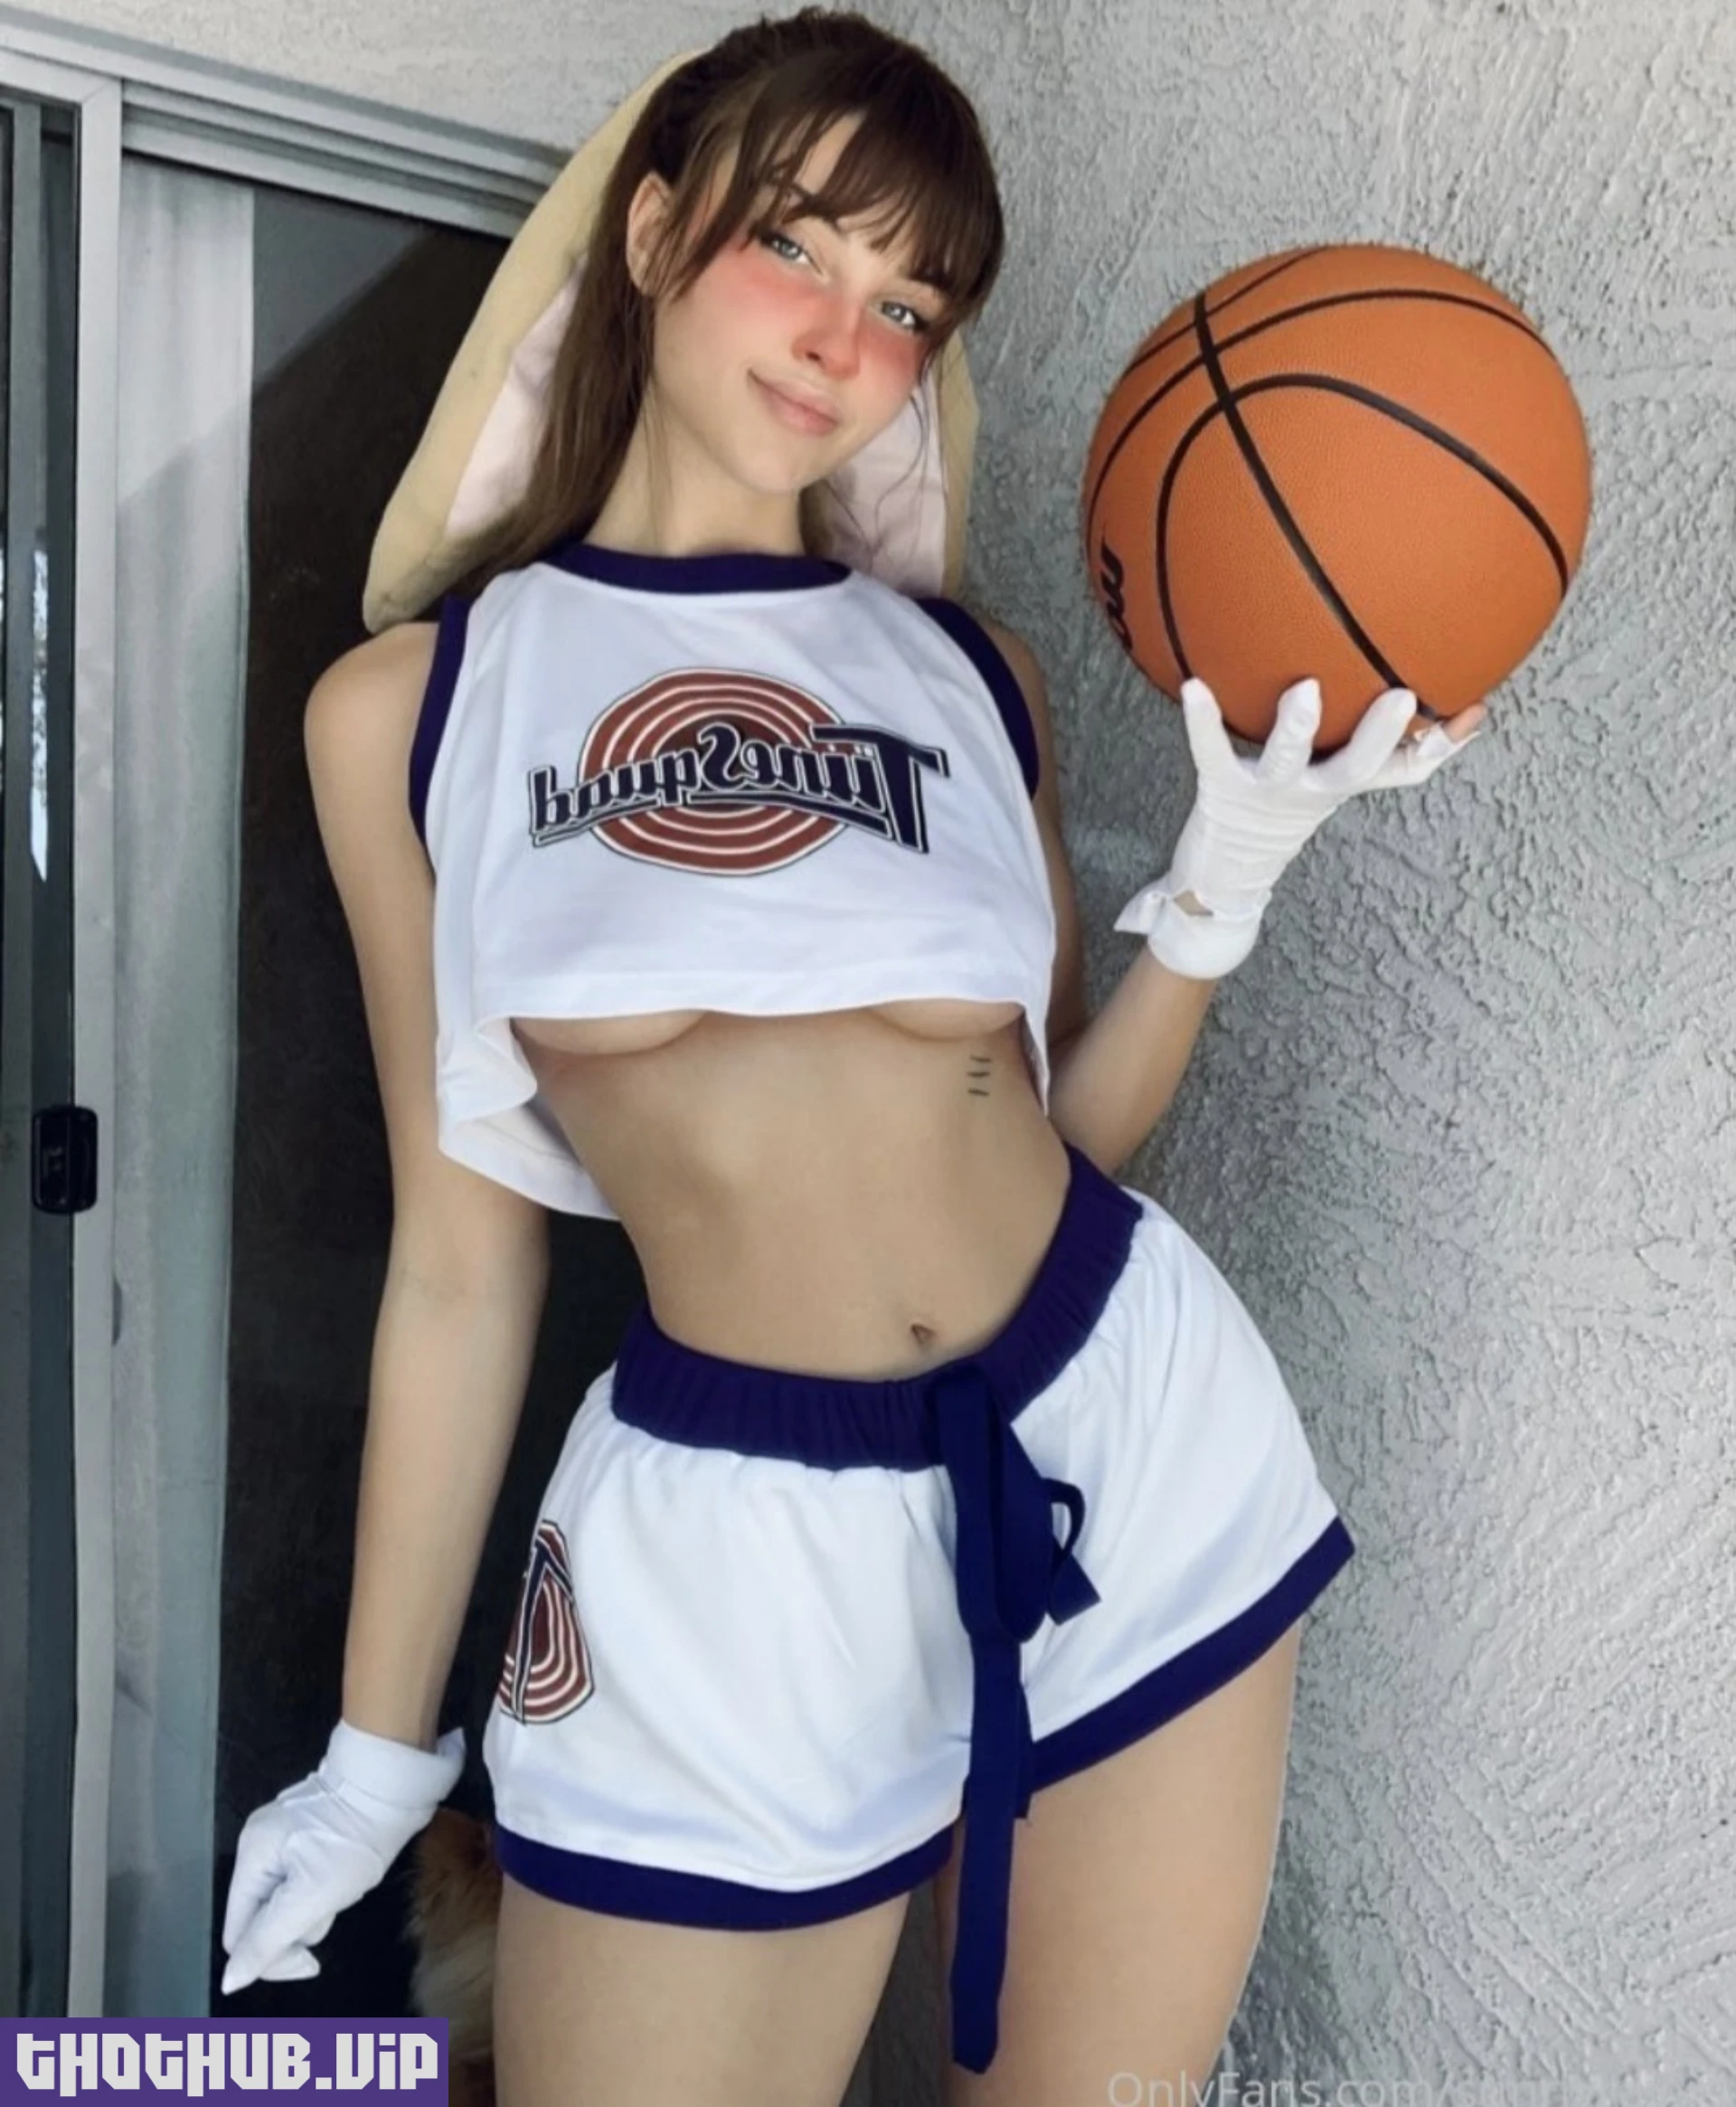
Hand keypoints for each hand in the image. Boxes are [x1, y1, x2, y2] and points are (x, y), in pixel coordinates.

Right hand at [220, 1719, 463, 1994]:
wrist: (395, 1782)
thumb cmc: (354, 1840)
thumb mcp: (310, 1896)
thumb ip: (267, 1939)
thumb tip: (229, 1981)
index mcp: (251, 1857)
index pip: (238, 1934)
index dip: (270, 1958)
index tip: (310, 1962)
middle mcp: (258, 1844)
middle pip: (263, 1917)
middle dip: (300, 1923)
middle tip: (334, 1901)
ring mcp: (283, 1835)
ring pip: (288, 1899)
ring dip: (317, 1903)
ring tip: (346, 1880)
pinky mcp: (309, 1831)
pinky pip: (306, 1877)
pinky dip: (326, 1883)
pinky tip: (348, 1868)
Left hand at [1115, 676, 1486, 977]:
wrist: (1225, 875)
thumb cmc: (1285, 811)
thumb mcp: (1337, 782)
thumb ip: (1386, 749)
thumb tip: (1461, 710)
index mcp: (1341, 784)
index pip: (1403, 768)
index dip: (1440, 745)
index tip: (1472, 711)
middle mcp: (1311, 789)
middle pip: (1356, 768)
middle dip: (1379, 736)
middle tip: (1402, 697)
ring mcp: (1266, 791)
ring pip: (1286, 760)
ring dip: (1298, 728)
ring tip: (1305, 691)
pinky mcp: (1220, 787)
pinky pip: (1211, 750)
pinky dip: (1202, 720)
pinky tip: (1196, 687)